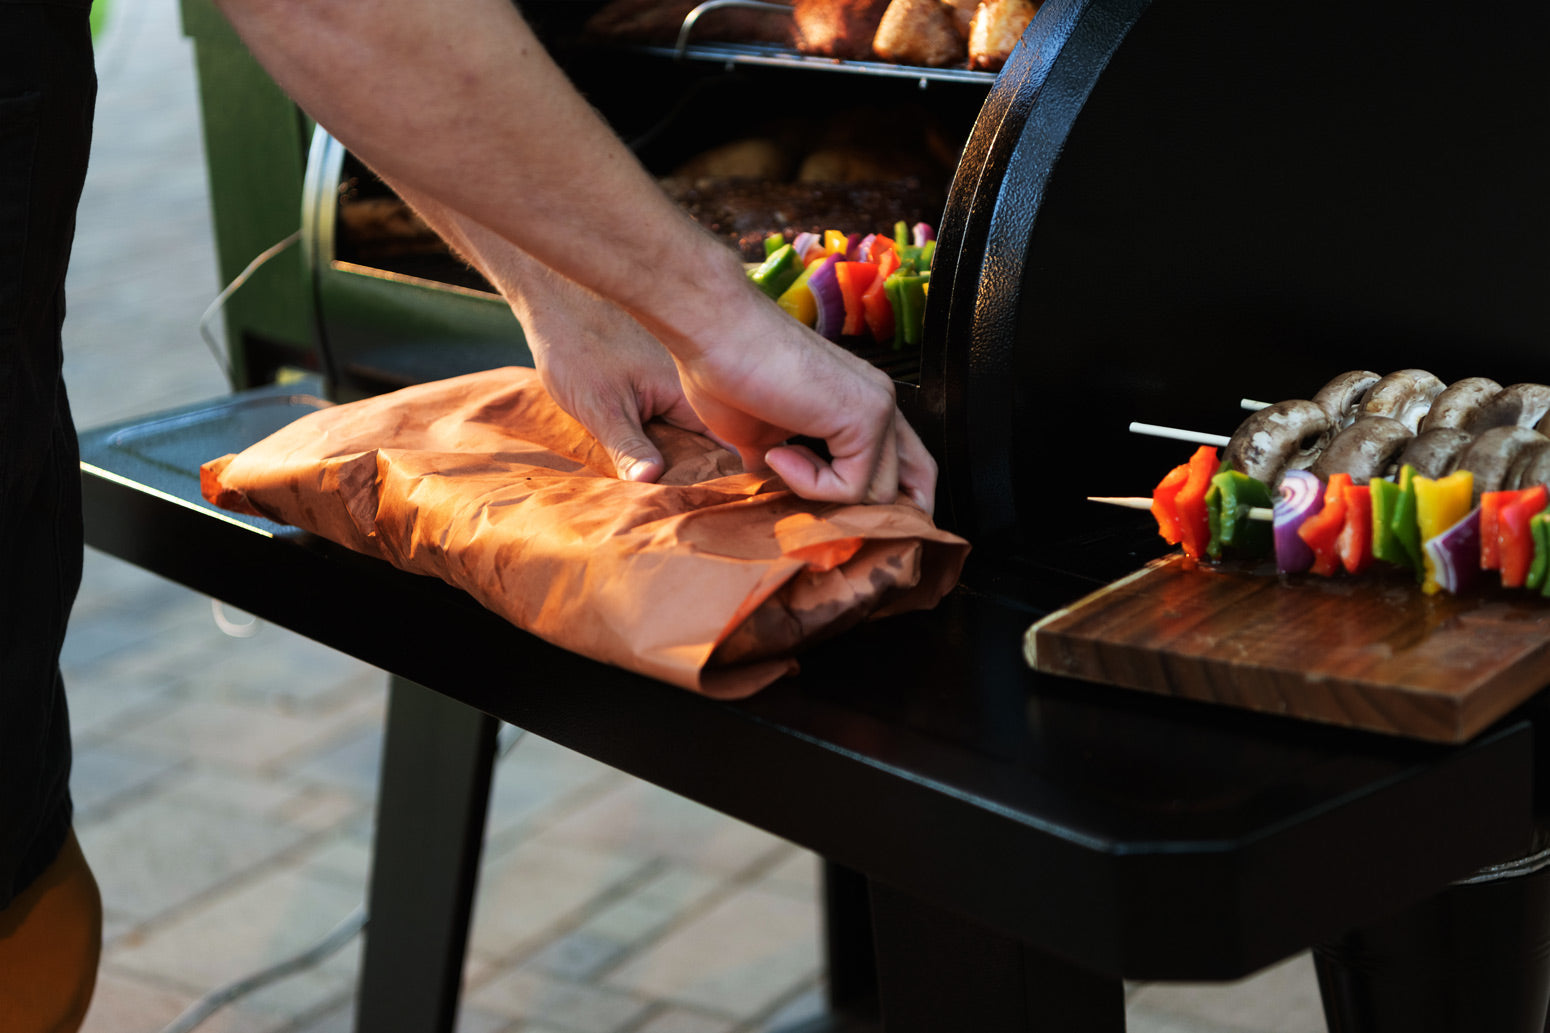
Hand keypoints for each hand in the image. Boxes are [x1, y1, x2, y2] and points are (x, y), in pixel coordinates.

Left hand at [374, 180, 706, 481]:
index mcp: (688, 391)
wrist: (554, 294)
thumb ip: (627, 446)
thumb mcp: (598, 406)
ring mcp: (677, 378)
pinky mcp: (660, 376)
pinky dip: (662, 436)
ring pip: (687, 431)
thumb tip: (652, 483)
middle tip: (681, 509)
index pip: (723, 446)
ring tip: (663, 493)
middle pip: (707, 443)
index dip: (720, 479)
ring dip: (676, 457)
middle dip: (695, 473)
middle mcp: (692, 384)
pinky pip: (671, 416)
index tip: (713, 505)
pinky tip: (644, 457)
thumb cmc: (575, 345)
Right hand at [667, 288, 937, 514]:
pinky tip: (778, 453)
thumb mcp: (759, 435)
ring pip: (880, 494)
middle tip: (823, 520)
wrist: (713, 332)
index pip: (908, 464)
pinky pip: (852, 487)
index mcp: (861, 401)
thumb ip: (786, 462)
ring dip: (823, 494)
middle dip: (872, 513)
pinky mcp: (866, 416)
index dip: (889, 501)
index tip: (844, 520)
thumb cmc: (724, 370)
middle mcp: (880, 402)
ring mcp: (878, 407)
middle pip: (913, 483)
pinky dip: (810, 484)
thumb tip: (779, 482)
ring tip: (778, 459)